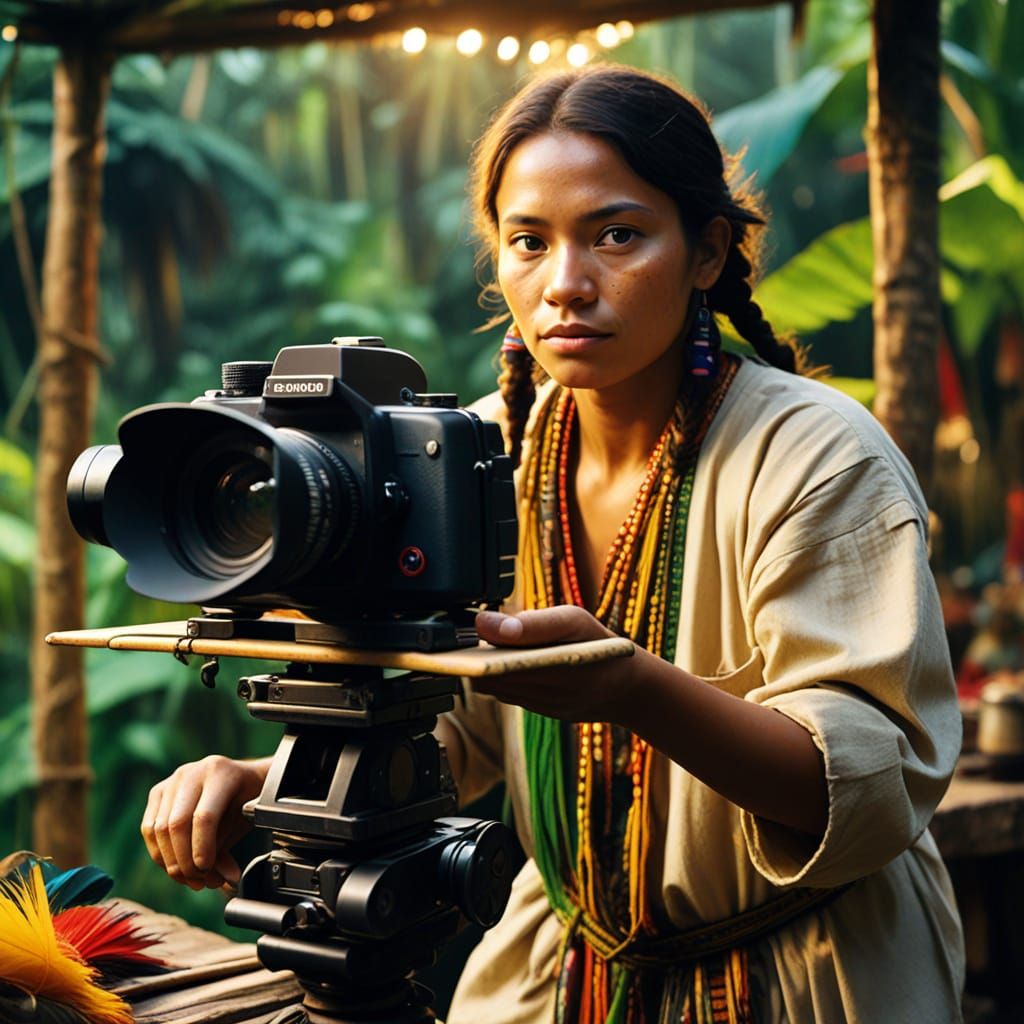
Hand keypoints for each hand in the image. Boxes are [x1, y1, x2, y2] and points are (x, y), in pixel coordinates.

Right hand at [141, 755, 269, 890]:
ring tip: (192, 880)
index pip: (204, 816)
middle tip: (200, 881)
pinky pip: (149, 829)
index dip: (202, 848)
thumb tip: (224, 880)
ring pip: (159, 830)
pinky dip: (160, 854)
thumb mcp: (242, 822)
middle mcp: (192, 773)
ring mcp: (172, 781)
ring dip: (172, 863)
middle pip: (177, 824)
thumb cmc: (244, 800)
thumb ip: (227, 849)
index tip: (206, 871)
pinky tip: (177, 867)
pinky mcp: (157, 792)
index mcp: (220, 773)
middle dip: (185, 861)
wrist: (238, 780)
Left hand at [471, 607, 637, 722]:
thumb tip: (484, 624)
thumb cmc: (601, 646)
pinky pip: (514, 697)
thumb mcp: (573, 621)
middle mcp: (548, 693)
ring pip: (499, 691)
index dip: (472, 656)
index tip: (465, 639)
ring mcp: (546, 707)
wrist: (631, 688)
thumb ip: (531, 624)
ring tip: (484, 649)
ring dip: (488, 672)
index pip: (494, 668)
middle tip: (471, 640)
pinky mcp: (546, 713)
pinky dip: (505, 681)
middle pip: (490, 681)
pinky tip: (505, 664)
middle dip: (476, 662)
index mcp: (554, 666)